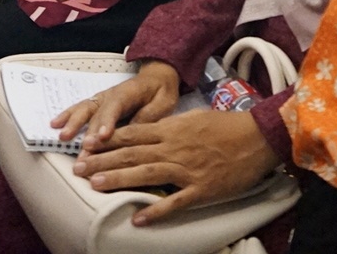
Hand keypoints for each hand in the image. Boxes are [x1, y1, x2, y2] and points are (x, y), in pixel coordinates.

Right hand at [53, 61, 180, 148]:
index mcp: (128, 93)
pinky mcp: (97, 105)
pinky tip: (54, 124)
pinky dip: (67, 116)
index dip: (107, 122)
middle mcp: (110, 96)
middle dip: (89, 132)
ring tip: (62, 137)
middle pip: (96, 113)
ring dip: (73, 124)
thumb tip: (133, 132)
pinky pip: (80, 109)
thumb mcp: (164, 103)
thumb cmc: (161, 91)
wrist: (157, 77)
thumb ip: (148, 116)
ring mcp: (101, 100)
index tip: (102, 137)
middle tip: (84, 149)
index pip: (115, 108)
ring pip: (84, 110)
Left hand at [73, 108, 278, 225]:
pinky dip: (156, 210)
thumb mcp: (196, 118)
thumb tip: (152, 129)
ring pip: (147, 173)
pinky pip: (175, 202)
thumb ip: (172, 125)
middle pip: (132, 153)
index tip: (86, 146)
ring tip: (95, 184)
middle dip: (103, 160)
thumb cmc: (229, 126)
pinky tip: (138, 217)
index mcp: (173, 129)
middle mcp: (174, 148)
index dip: (107, 140)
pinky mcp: (200, 188)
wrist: (258, 137)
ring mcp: (187, 169)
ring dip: (120, 179)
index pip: (133, 133)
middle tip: (78, 167)